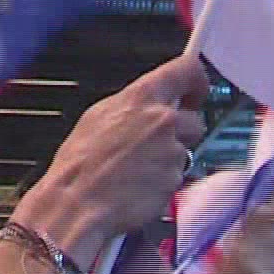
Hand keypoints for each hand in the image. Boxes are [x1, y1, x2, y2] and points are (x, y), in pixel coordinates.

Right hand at [9, 56, 206, 270]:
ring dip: (169, 159)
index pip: (187, 70)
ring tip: (138, 169)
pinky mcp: (175, 179)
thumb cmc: (79, 164)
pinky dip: (163, 181)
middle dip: (181, 131)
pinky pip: (177, 176)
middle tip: (155, 143)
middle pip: (194, 119)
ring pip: (184, 151)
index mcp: (142, 97)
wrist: (77, 203)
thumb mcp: (98, 116)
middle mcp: (163, 120)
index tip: (196, 90)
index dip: (196, 81)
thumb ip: (132, 105)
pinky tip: (140, 184)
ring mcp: (172, 151)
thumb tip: (146, 103)